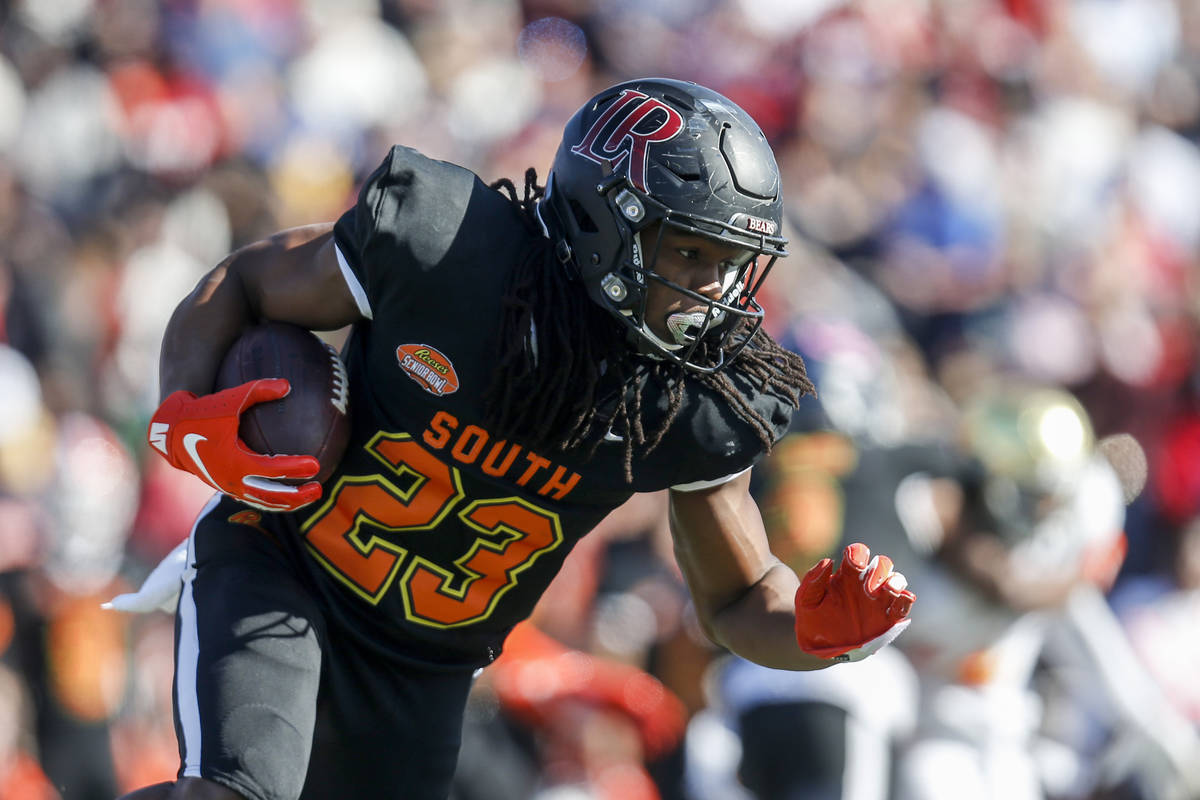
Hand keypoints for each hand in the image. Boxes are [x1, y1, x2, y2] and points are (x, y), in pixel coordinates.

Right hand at [148, 379, 320, 511]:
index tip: (315, 464)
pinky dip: (274, 499)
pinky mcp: (228, 487)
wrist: (171, 433)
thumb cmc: (202, 412)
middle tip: (319, 488)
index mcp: (234, 461)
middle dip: (298, 495)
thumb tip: (287, 385)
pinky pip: (256, 498)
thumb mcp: (230, 399)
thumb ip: (258, 390)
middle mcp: (232, 480)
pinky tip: (291, 492)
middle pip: (271, 496)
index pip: (271, 470)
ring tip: (311, 495)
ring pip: (265, 501)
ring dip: (289, 502)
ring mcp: (230, 487)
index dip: (294, 469)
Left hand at [795, 543, 915, 661]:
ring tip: (888, 589)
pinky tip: (904, 598)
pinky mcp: (887, 619)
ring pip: (896, 582)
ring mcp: (878, 601)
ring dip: (895, 582)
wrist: (817, 643)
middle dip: (878, 570)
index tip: (854, 563)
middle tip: (868, 587)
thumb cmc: (812, 616)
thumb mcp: (806, 598)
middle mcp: (865, 583)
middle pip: (881, 565)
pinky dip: (906, 601)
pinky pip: (902, 607)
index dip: (858, 553)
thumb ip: (813, 580)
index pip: (858, 554)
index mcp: (847, 573)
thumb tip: (828, 561)